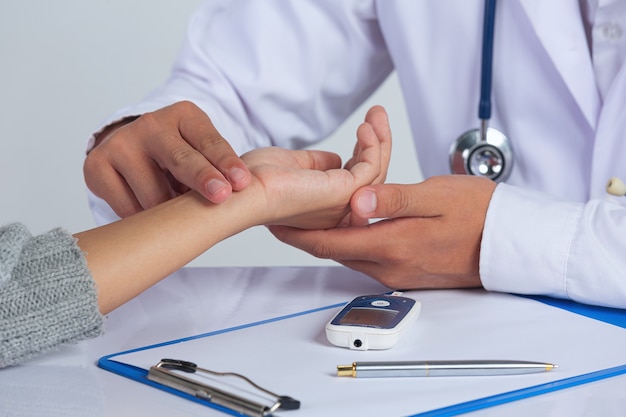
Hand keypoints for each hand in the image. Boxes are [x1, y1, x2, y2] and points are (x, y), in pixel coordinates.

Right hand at [83, 101, 251, 216]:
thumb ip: (217, 170)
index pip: (209, 141)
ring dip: (171, 213)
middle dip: (202, 178)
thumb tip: (233, 198)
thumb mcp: (202, 153)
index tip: (240, 182)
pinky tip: (151, 216)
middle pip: (180, 159)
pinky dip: (144, 219)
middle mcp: (151, 125)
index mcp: (184, 116)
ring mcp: (121, 143)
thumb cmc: (179, 157)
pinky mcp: (96, 165)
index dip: (226, 162)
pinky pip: (128, 208)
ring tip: (178, 216)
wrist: (131, 150)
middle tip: (220, 196)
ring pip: (154, 195)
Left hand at [242, 105, 390, 228]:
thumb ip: (316, 163)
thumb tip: (336, 158)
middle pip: (371, 177)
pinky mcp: (343, 194)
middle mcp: (336, 211)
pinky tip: (365, 128)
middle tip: (378, 115)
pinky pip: (370, 169)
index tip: (365, 130)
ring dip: (380, 139)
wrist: (241, 187)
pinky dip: (373, 146)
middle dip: (379, 142)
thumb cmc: (255, 180)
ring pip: (375, 172)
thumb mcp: (292, 164)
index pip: (356, 181)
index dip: (364, 153)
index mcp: (323, 207)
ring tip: (377, 113)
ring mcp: (341, 205)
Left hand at [269, 175, 495, 288]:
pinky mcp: (408, 271)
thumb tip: (354, 202)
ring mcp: (399, 272)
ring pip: (350, 253)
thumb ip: (393, 200)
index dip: (294, 233)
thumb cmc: (480, 214)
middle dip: (306, 232)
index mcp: (393, 246)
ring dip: (330, 234)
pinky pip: (369, 257)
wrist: (512, 242)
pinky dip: (352, 240)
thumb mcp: (437, 196)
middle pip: (333, 251)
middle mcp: (390, 266)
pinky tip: (351, 222)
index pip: (328, 244)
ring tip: (312, 211)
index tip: (272, 221)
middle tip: (285, 212)